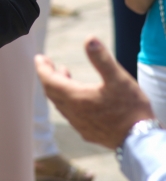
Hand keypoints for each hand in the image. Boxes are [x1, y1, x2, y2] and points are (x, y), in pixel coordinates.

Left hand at [35, 37, 153, 147]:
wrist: (141, 141)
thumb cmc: (130, 109)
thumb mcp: (118, 79)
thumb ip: (101, 59)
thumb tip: (89, 39)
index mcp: (76, 98)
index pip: (49, 82)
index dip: (42, 68)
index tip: (39, 57)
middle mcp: (74, 113)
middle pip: (52, 92)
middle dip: (48, 76)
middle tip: (47, 63)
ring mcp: (80, 125)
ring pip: (61, 104)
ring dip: (58, 87)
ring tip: (65, 73)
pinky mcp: (89, 132)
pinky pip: (70, 114)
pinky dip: (67, 100)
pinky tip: (79, 97)